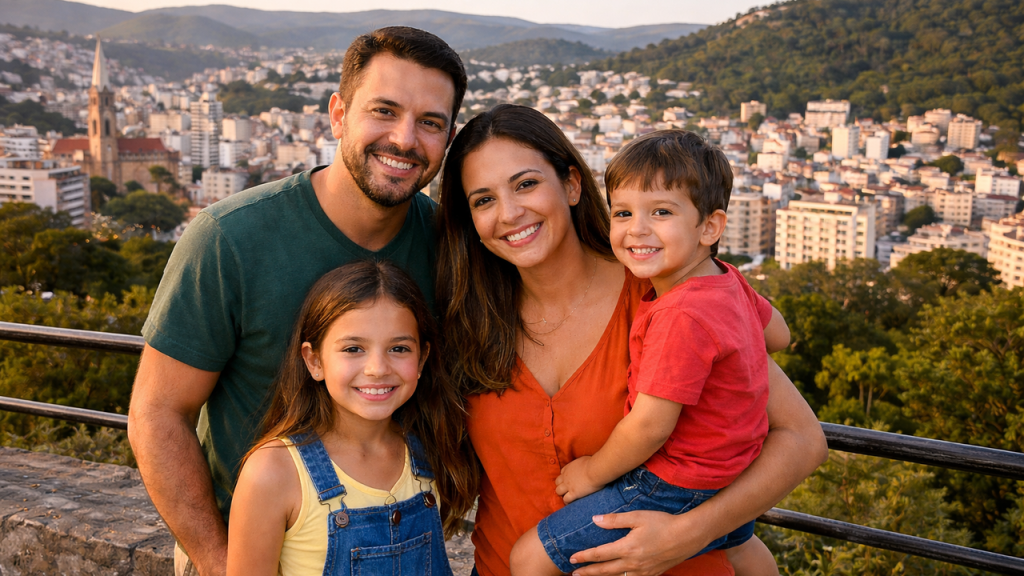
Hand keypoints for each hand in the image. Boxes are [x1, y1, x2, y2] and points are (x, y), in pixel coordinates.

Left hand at [554, 456, 603, 503]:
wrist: (594, 470)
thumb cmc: (592, 463)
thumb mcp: (583, 460)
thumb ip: (580, 464)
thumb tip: (583, 464)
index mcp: (568, 468)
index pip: (562, 472)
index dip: (564, 477)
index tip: (569, 479)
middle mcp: (566, 477)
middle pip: (557, 482)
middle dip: (560, 485)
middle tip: (567, 488)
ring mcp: (568, 486)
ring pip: (558, 491)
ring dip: (562, 494)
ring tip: (567, 496)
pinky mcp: (573, 493)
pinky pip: (566, 499)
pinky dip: (567, 501)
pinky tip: (570, 502)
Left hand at [568, 510, 712, 575]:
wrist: (687, 536)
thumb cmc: (662, 523)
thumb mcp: (637, 516)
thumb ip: (615, 520)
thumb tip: (595, 520)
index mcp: (627, 548)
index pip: (599, 554)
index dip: (584, 557)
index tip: (572, 559)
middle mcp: (633, 563)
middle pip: (605, 571)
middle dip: (588, 573)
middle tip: (574, 574)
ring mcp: (643, 571)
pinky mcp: (652, 574)